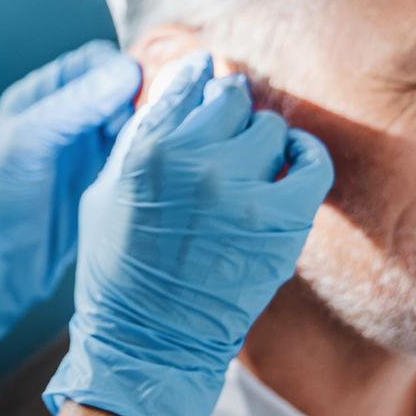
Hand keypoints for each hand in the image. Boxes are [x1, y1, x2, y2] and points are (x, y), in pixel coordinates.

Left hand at [0, 40, 141, 374]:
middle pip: (120, 91)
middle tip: (149, 122)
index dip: (122, 70)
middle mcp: (67, 119)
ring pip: (131, 124)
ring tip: (151, 145)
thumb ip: (75, 104)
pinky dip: (146, 158)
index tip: (141, 89)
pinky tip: (150, 168)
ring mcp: (85, 152)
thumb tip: (123, 72)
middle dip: (141, 99)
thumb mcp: (29, 141)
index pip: (94, 62)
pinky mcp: (100, 184)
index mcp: (43, 96)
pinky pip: (133, 159)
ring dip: (146, 129)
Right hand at [44, 51, 333, 415]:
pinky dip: (306, 155)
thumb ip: (138, 138)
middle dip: (228, 111)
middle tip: (226, 134)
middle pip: (232, 97)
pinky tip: (295, 160)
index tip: (206, 79)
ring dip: (262, 141)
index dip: (198, 77)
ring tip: (251, 165)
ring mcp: (240, 188)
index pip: (186, 80)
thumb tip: (171, 95)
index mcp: (145, 147)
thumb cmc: (118, 269)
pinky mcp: (280, 219)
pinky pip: (311, 161)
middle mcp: (193, 158)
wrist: (150, 339)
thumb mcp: (104, 190)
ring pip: (270, 126)